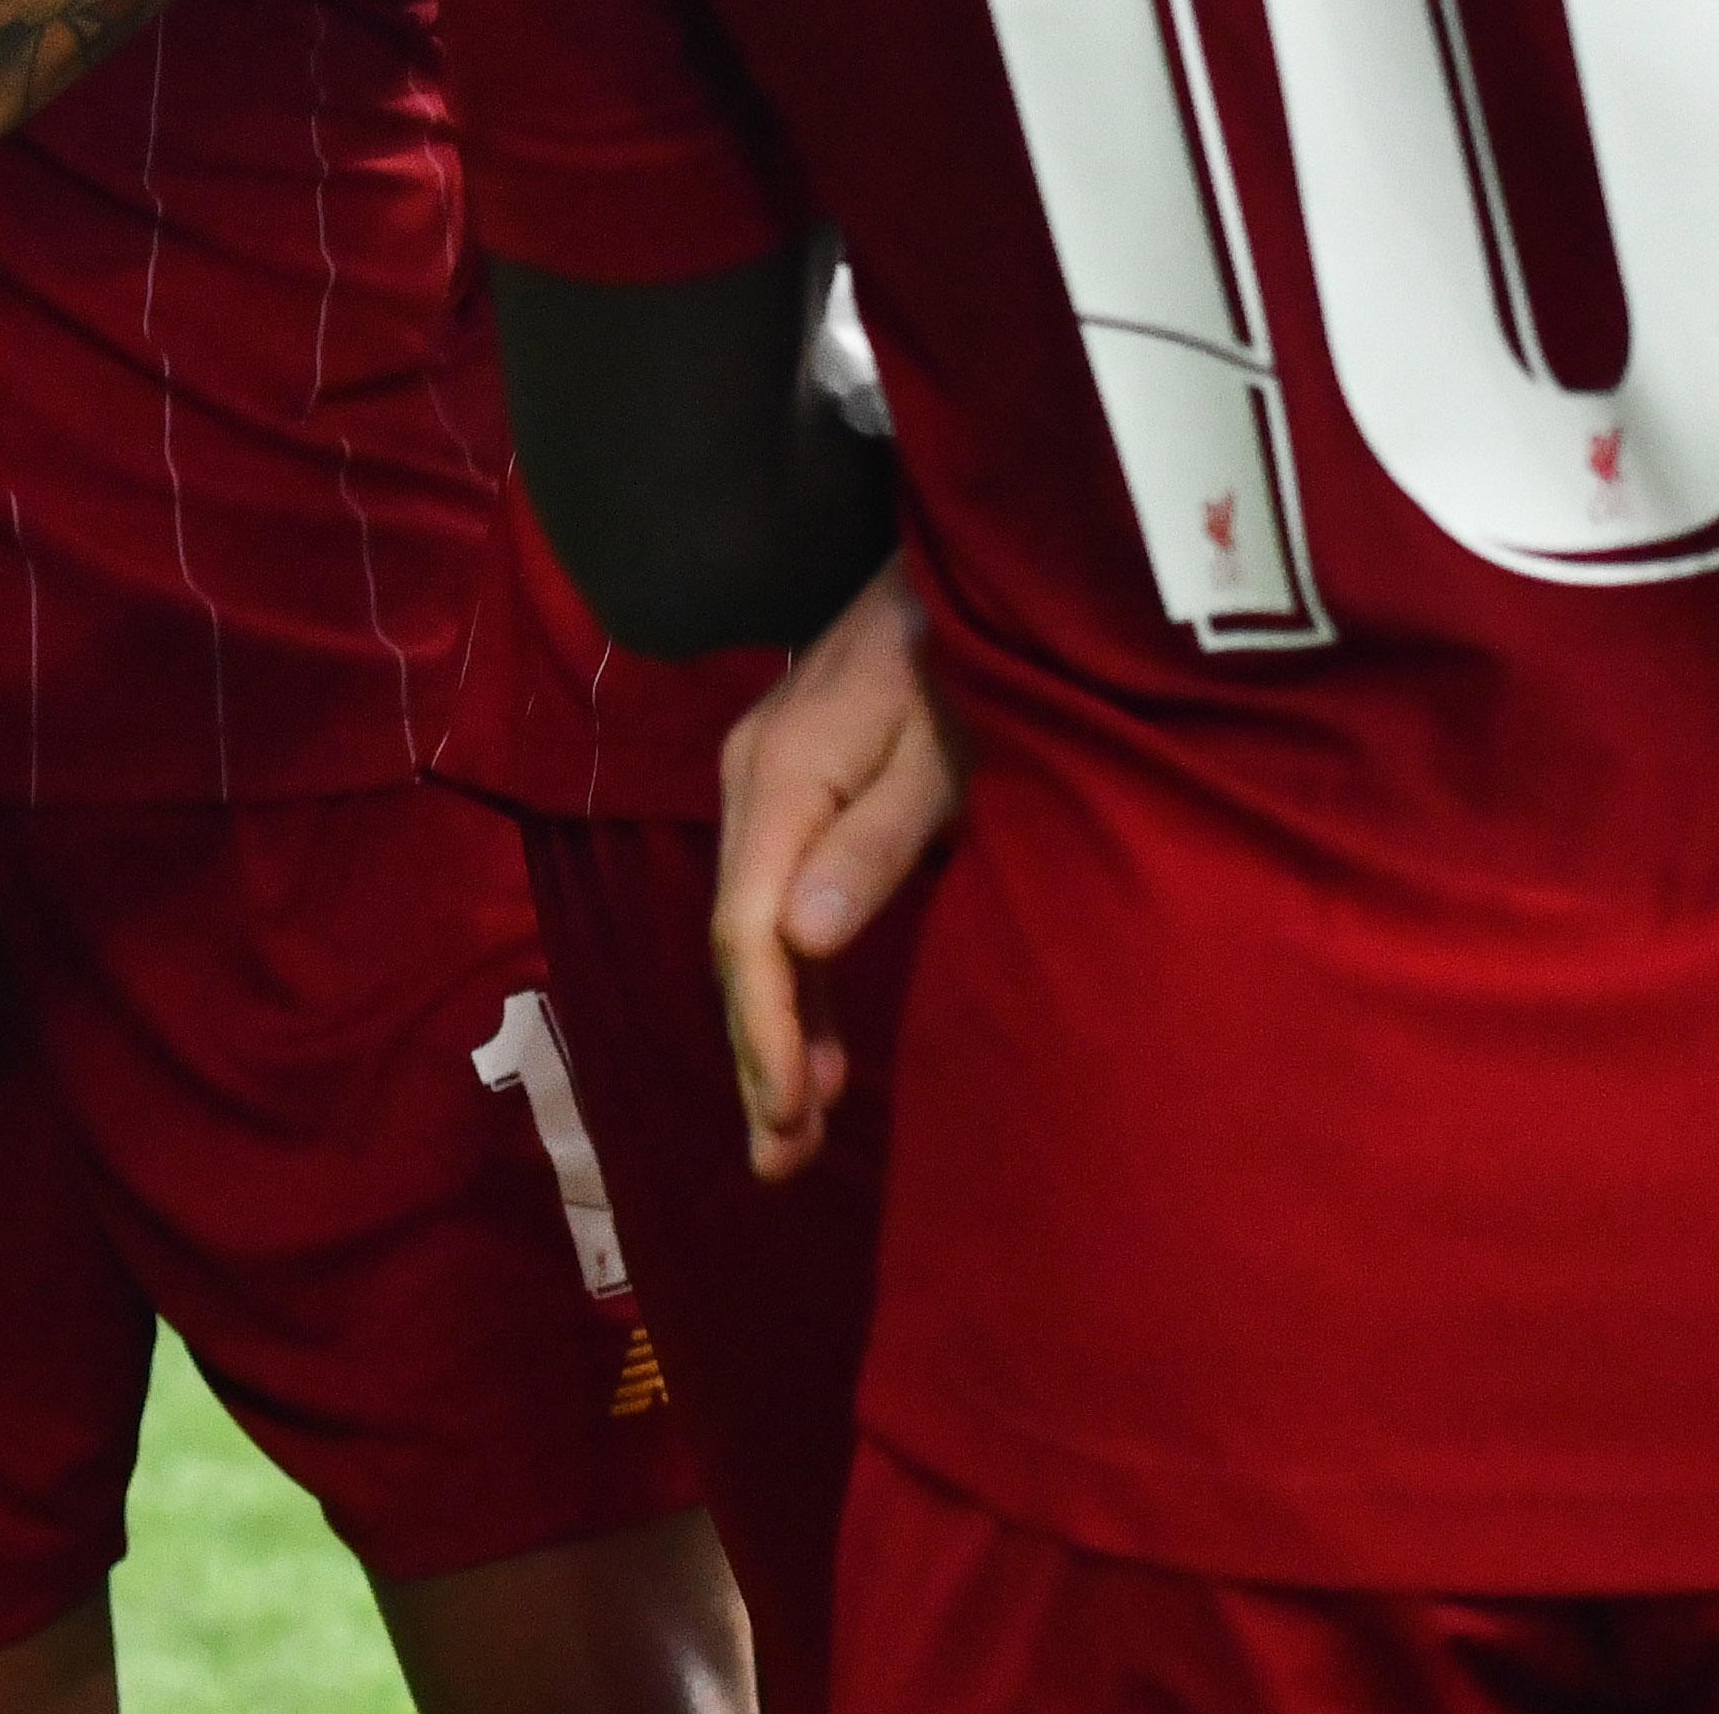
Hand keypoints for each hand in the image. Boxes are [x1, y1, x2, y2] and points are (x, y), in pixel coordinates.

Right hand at [710, 552, 958, 1180]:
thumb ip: (876, 840)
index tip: (787, 1113)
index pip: (750, 928)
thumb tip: (799, 941)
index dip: (766, 1029)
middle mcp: (755, 781)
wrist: (978, 559)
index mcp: (781, 775)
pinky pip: (785, 900)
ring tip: (794, 1133)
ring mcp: (775, 784)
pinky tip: (818, 1047)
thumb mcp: (946, 745)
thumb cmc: (973, 649)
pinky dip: (800, 978)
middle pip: (740, 940)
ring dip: (778, 1030)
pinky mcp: (805, 788)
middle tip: (781, 1160)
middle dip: (761, 1052)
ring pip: (758, 929)